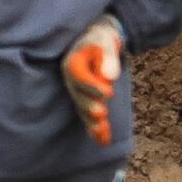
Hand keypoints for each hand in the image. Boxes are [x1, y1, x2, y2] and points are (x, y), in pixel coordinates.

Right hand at [62, 17, 124, 143]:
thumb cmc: (101, 41)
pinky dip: (95, 128)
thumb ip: (108, 58)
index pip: (80, 76)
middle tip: (101, 114)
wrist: (97, 43)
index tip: (109, 93)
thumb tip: (109, 77)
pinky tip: (103, 140)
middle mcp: (71, 80)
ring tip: (103, 133)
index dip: (93, 85)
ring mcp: (77, 92)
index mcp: (72, 63)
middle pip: (79, 95)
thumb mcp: (106, 42)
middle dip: (90, 105)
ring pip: (83, 108)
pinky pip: (88, 115)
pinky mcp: (84, 101)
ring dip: (92, 121)